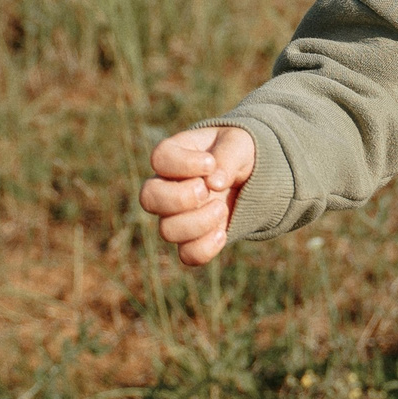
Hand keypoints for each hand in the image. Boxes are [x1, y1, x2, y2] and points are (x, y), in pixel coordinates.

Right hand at [140, 125, 256, 265]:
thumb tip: (215, 183)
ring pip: (167, 230)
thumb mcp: (239, 143)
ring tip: (222, 207)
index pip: (160, 158)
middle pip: (148, 198)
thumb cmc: (235, 152)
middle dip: (181, 197)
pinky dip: (206, 247)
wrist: (248, 176)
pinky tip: (223, 232)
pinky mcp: (192, 238)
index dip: (183, 164)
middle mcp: (166, 186)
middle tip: (206, 190)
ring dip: (199, 222)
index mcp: (174, 155)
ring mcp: (175, 215)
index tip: (210, 163)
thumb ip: (227, 156)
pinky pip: (187, 254)